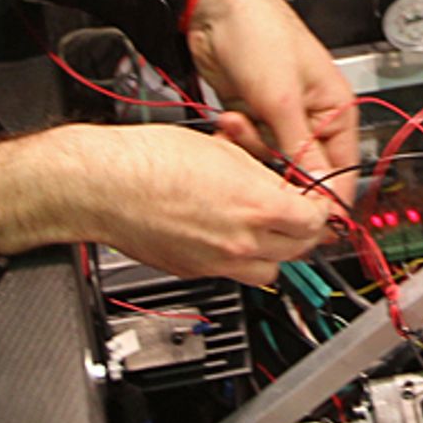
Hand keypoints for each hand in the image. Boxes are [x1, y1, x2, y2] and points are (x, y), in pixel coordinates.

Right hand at [0, 123, 342, 283]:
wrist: (101, 185)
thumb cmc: (150, 159)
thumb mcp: (223, 149)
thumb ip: (261, 172)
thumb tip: (280, 183)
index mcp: (257, 207)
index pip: (316, 221)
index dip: (320, 207)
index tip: (316, 198)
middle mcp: (241, 243)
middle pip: (298, 250)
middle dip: (302, 230)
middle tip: (295, 209)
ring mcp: (216, 263)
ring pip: (270, 271)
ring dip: (275, 250)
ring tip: (263, 225)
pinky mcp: (193, 272)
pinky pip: (233, 273)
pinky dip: (240, 257)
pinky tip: (227, 232)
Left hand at [187, 0, 359, 196]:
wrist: (213, 10)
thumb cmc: (260, 33)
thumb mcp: (282, 100)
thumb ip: (302, 152)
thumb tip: (321, 194)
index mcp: (337, 110)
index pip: (343, 170)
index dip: (325, 195)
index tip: (305, 216)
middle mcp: (313, 117)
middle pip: (303, 169)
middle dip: (276, 164)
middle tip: (258, 148)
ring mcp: (281, 118)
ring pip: (271, 161)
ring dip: (251, 148)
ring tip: (238, 121)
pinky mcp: (253, 116)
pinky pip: (250, 147)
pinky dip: (237, 140)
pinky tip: (229, 120)